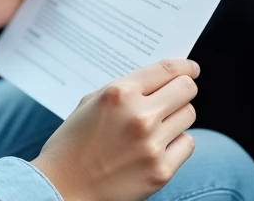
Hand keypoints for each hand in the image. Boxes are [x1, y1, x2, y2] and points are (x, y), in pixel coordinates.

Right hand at [31, 60, 200, 200]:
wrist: (62, 187)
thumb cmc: (72, 143)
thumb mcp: (90, 103)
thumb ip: (124, 90)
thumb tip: (157, 81)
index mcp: (119, 93)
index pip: (168, 69)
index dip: (185, 67)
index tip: (191, 69)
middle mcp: (139, 116)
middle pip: (186, 89)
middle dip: (184, 89)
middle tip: (178, 95)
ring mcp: (152, 145)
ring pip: (188, 115)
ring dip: (177, 117)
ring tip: (158, 125)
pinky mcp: (161, 171)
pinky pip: (187, 144)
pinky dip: (176, 143)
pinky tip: (158, 146)